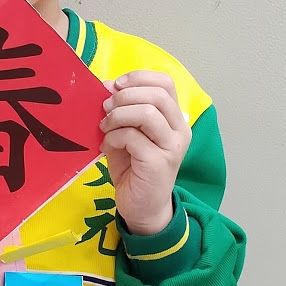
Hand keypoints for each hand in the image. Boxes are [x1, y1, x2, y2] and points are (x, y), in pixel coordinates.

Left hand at [100, 71, 190, 235]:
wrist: (142, 208)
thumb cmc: (134, 169)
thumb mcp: (126, 133)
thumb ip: (121, 110)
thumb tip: (107, 85)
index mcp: (174, 118)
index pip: (165, 83)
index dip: (139, 77)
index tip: (116, 85)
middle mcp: (179, 130)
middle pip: (157, 95)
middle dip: (125, 96)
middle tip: (106, 109)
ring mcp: (172, 147)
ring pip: (147, 113)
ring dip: (119, 116)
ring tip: (105, 128)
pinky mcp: (159, 162)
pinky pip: (133, 137)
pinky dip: (114, 137)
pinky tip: (107, 147)